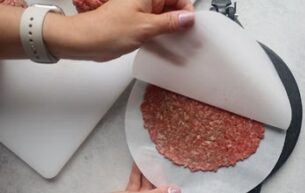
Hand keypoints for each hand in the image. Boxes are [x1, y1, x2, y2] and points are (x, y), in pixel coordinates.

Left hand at [43, 0, 194, 61]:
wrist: (85, 41)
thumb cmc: (107, 30)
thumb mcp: (145, 27)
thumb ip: (169, 22)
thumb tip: (187, 18)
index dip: (186, 9)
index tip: (190, 24)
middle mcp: (145, 2)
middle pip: (172, 8)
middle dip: (181, 21)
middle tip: (187, 36)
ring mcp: (142, 14)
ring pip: (165, 19)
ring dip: (172, 31)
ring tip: (179, 43)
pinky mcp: (138, 26)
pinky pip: (156, 29)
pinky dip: (163, 38)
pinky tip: (168, 48)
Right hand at [96, 163, 180, 192]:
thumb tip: (176, 191)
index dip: (171, 186)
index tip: (176, 172)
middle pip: (157, 189)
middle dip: (160, 175)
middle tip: (165, 160)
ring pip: (146, 185)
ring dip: (148, 172)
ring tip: (152, 158)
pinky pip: (135, 184)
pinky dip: (137, 174)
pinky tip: (138, 163)